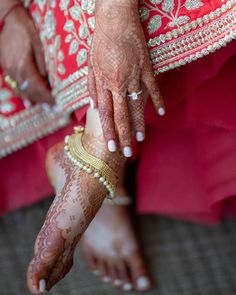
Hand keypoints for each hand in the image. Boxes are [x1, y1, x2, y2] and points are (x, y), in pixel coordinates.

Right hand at [0, 2, 52, 103]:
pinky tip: (29, 97)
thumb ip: (43, 63)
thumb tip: (47, 80)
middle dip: (42, 101)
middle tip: (53, 108)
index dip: (48, 98)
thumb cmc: (25, 29)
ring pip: (22, 90)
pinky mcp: (6, 67)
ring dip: (33, 99)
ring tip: (43, 105)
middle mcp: (15, 71)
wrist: (6, 19)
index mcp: (24, 66)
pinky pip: (16, 85)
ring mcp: (8, 70)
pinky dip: (24, 92)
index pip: (38, 88)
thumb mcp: (38, 44)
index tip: (56, 104)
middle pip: (30, 92)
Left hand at [88, 0, 164, 156]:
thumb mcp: (90, 65)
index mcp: (103, 84)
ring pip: (136, 105)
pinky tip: (162, 111)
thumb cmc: (100, 43)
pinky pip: (152, 87)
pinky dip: (158, 99)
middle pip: (121, 115)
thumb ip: (92, 87)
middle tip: (129, 152)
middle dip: (124, 135)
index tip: (112, 147)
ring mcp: (132, 76)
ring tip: (142, 138)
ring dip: (140, 123)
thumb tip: (93, 106)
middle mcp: (117, 83)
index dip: (108, 132)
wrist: (114, 20)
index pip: (105, 114)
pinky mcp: (145, 67)